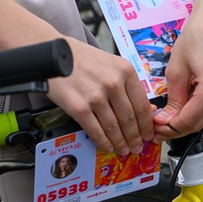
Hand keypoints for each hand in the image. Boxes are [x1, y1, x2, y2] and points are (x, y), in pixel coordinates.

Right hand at [48, 37, 156, 158]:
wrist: (54, 53)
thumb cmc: (82, 58)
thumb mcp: (111, 64)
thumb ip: (126, 84)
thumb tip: (143, 109)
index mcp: (125, 71)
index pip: (142, 105)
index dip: (146, 124)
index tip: (148, 134)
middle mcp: (113, 83)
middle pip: (130, 118)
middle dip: (135, 137)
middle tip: (137, 146)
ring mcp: (96, 96)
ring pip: (114, 127)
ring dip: (120, 142)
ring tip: (123, 149)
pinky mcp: (79, 107)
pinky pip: (95, 131)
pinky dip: (103, 142)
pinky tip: (107, 146)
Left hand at [156, 12, 202, 136]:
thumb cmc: (197, 35)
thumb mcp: (176, 69)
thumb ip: (173, 98)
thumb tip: (166, 118)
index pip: (188, 120)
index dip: (168, 128)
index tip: (153, 128)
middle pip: (198, 123)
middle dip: (175, 128)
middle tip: (155, 128)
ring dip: (184, 121)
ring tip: (165, 118)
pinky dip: (194, 111)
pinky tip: (179, 108)